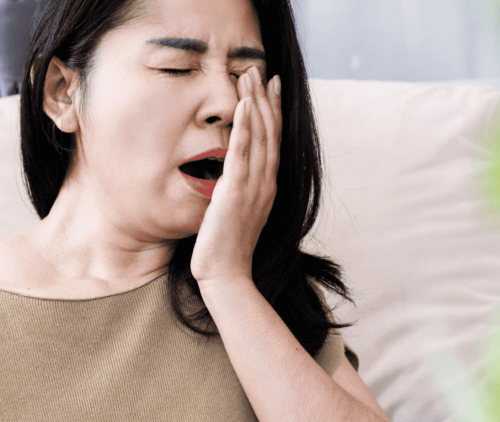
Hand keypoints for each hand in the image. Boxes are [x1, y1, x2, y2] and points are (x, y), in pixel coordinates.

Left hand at [190, 65, 281, 285]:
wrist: (226, 275)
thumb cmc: (227, 249)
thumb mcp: (236, 213)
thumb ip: (237, 190)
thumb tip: (230, 175)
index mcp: (267, 187)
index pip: (273, 141)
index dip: (273, 111)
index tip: (271, 86)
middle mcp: (266, 183)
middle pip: (269, 131)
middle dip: (265, 98)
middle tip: (259, 69)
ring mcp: (254, 187)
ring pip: (259, 136)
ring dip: (255, 102)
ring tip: (250, 75)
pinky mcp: (236, 192)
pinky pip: (242, 153)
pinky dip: (245, 127)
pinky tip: (244, 105)